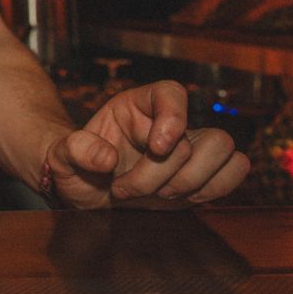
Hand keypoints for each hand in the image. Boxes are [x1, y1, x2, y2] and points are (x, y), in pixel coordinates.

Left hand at [44, 80, 248, 209]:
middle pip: (203, 135)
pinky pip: (233, 174)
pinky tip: (179, 200)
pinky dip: (213, 190)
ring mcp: (189, 150)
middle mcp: (167, 125)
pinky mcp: (200, 177)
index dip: (174, 118)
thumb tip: (107, 158)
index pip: (171, 93)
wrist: (84, 191)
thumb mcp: (60, 155)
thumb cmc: (73, 165)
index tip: (157, 147)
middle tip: (129, 188)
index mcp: (136, 107)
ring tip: (156, 196)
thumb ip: (75, 150)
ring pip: (226, 152)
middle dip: (169, 171)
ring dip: (193, 183)